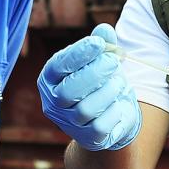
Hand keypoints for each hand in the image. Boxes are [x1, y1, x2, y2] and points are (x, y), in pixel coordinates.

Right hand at [37, 24, 141, 150]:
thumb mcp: (101, 59)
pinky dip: (115, 111)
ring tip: (119, 83)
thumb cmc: (101, 81)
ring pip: (86, 109)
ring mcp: (68, 123)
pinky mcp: (87, 138)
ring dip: (108, 91)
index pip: (59, 66)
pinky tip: (119, 103)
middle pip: (69, 90)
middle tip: (114, 62)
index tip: (99, 43)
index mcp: (50, 78)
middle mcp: (53, 102)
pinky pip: (101, 126)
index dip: (78, 53)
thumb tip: (105, 29)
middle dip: (95, 73)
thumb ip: (102, 44)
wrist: (111, 116)